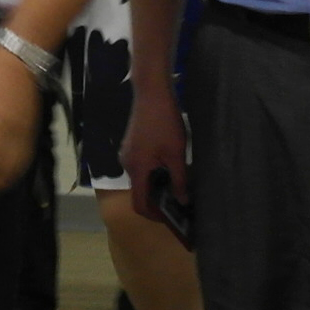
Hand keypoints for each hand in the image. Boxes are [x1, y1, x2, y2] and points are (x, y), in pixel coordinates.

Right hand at [123, 79, 192, 222]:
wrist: (152, 93)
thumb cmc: (165, 123)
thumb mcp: (176, 154)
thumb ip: (179, 180)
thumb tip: (182, 200)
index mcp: (136, 169)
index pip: (139, 203)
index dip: (152, 214)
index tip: (169, 217)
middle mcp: (127, 164)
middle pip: (139, 191)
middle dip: (157, 199)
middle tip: (178, 201)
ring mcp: (126, 153)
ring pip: (140, 177)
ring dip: (156, 184)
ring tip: (176, 183)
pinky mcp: (130, 144)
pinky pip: (140, 165)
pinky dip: (152, 172)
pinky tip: (168, 165)